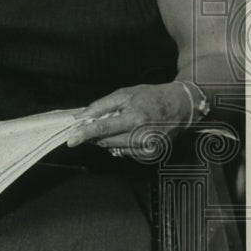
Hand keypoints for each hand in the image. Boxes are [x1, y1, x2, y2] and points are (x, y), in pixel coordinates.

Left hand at [67, 83, 189, 156]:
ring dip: (106, 139)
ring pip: (113, 148)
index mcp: (135, 119)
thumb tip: (81, 117)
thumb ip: (101, 106)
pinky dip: (119, 143)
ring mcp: (147, 149)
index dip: (84, 134)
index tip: (71, 140)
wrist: (180, 106)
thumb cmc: (151, 97)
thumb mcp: (124, 94)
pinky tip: (127, 132)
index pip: (103, 129)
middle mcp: (142, 137)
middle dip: (94, 135)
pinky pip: (124, 152)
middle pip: (105, 141)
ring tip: (117, 124)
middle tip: (93, 124)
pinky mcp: (150, 155)